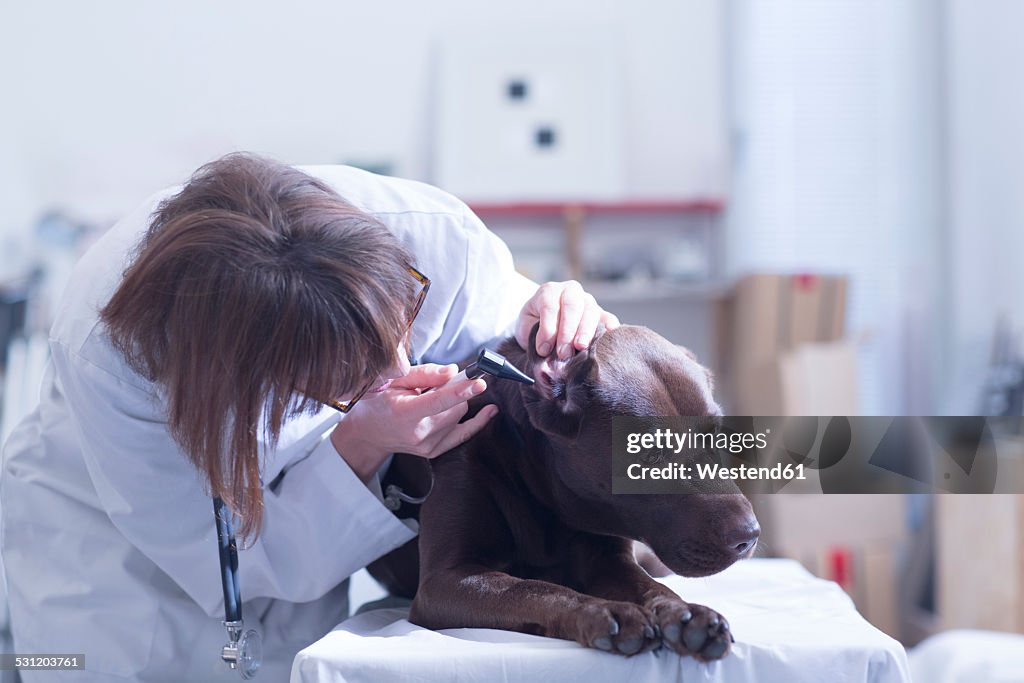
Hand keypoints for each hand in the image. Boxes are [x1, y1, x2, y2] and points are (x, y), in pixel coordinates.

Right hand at [329, 363, 498, 482]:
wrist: (369, 434)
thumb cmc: (379, 403)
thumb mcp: (394, 381)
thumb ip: (424, 374)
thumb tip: (453, 372)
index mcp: (405, 414)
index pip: (438, 402)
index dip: (461, 391)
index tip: (479, 383)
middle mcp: (419, 433)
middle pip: (455, 407)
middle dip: (455, 391)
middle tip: (439, 384)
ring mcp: (428, 446)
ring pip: (459, 416)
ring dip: (456, 402)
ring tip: (435, 398)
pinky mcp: (435, 451)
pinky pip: (464, 433)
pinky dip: (476, 420)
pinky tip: (489, 411)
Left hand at [515, 281, 620, 359]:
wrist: (543, 324)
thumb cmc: (534, 325)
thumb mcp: (526, 327)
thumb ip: (534, 335)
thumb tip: (546, 351)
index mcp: (549, 291)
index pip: (550, 305)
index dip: (547, 328)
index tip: (543, 349)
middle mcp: (570, 292)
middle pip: (572, 305)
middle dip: (567, 331)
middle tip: (563, 353)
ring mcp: (587, 301)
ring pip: (590, 311)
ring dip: (586, 331)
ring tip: (580, 348)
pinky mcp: (600, 314)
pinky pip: (608, 318)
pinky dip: (610, 327)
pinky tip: (609, 336)